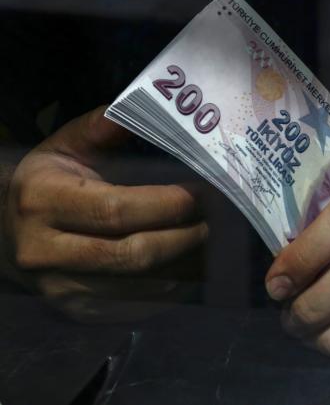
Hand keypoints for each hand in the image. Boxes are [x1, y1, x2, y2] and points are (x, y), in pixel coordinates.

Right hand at [3, 107, 208, 317]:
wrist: (8, 236)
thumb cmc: (47, 185)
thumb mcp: (64, 148)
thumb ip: (102, 128)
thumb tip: (149, 106)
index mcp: (43, 202)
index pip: (116, 209)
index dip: (166, 204)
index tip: (203, 193)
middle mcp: (46, 252)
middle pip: (133, 254)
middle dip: (185, 237)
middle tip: (217, 219)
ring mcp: (62, 291)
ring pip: (142, 286)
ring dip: (187, 264)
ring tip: (212, 241)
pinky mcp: (80, 314)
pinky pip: (140, 306)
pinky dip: (174, 287)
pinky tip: (192, 265)